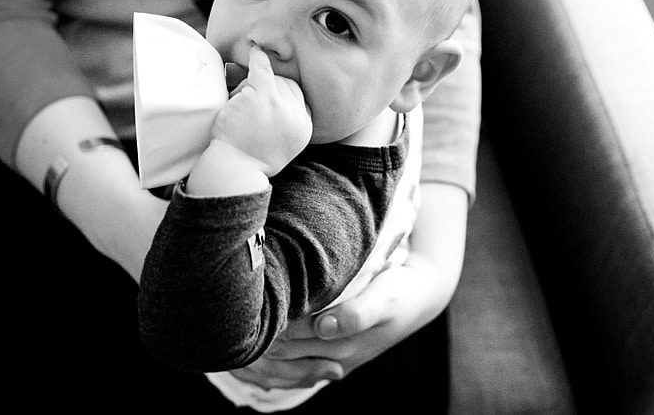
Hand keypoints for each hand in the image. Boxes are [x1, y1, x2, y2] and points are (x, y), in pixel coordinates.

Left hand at [211, 47, 311, 176]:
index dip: (283, 96)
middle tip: (249, 112)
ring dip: (249, 92)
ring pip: (268, 82)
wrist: (234, 170)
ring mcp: (279, 104)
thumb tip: (281, 96)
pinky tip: (255, 51)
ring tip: (240, 115)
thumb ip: (286, 123)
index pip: (299, 100)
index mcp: (304, 129)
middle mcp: (296, 116)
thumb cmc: (249, 158)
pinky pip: (262, 70)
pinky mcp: (261, 96)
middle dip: (267, 92)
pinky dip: (258, 59)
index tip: (271, 100)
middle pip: (286, 86)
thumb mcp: (280, 146)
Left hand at [229, 181, 467, 388]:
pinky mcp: (330, 354)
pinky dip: (272, 355)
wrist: (418, 297)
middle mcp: (332, 358)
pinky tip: (260, 334)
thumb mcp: (386, 297)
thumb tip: (323, 326)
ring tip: (243, 317)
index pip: (286, 343)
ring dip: (261, 346)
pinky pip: (293, 363)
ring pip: (282, 362)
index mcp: (341, 344)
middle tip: (235, 304)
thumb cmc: (399, 290)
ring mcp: (331, 360)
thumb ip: (357, 313)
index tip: (251, 299)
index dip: (266, 324)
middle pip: (279, 355)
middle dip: (258, 335)